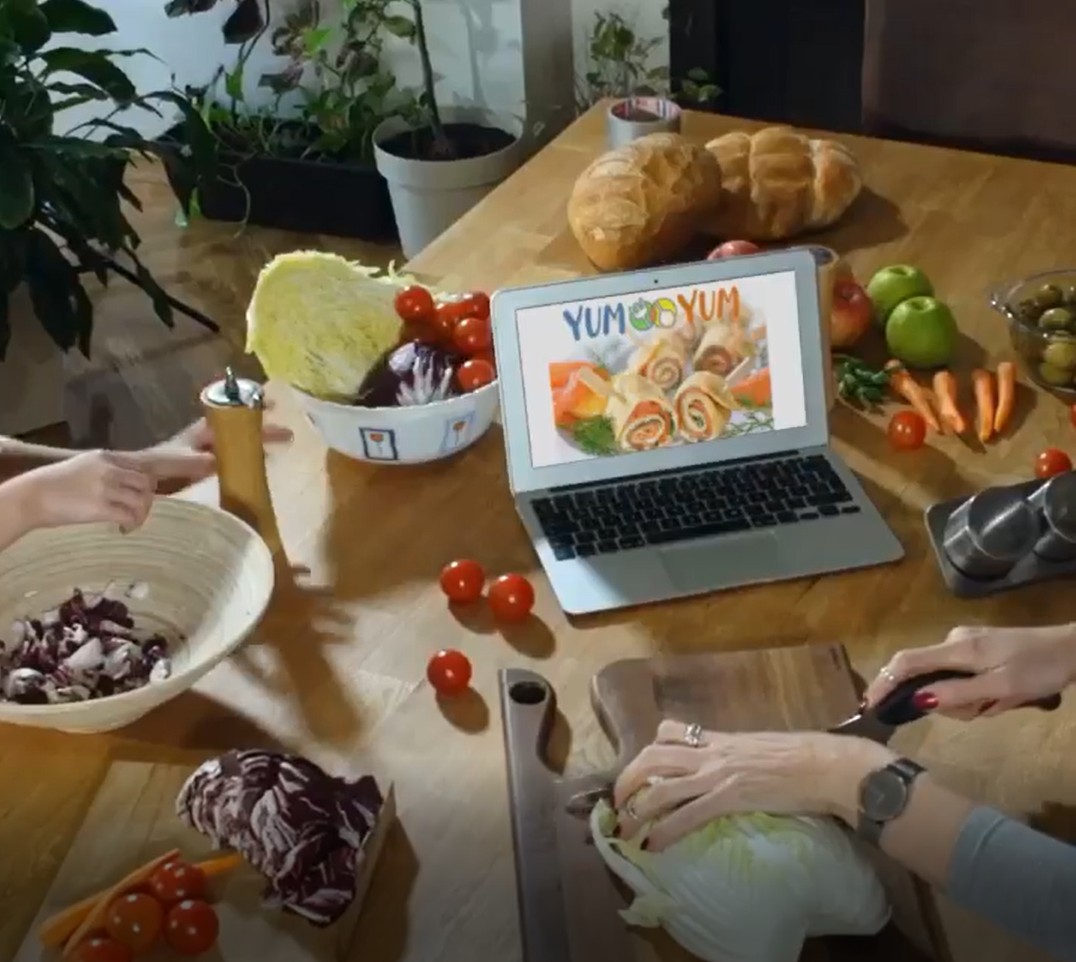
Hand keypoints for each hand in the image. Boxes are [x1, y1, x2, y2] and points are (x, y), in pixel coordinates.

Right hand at [5, 450, 155, 531]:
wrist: (31, 497)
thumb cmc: (51, 484)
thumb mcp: (80, 465)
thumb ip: (102, 469)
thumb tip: (120, 482)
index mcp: (104, 457)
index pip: (140, 466)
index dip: (146, 481)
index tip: (141, 493)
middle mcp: (109, 470)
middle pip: (146, 482)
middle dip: (148, 497)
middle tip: (139, 510)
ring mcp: (107, 489)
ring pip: (142, 500)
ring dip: (142, 513)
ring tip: (133, 521)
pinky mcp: (102, 508)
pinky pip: (130, 516)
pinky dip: (132, 524)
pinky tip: (124, 528)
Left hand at [136, 415, 293, 483]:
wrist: (139, 479)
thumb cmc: (156, 465)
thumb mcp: (177, 461)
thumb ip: (196, 460)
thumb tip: (219, 460)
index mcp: (202, 431)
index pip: (230, 415)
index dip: (250, 409)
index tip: (271, 406)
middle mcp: (207, 439)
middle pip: (240, 430)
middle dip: (263, 429)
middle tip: (287, 433)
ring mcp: (208, 454)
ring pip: (238, 443)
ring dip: (257, 444)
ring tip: (278, 447)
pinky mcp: (207, 470)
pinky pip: (234, 460)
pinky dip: (249, 460)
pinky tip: (258, 467)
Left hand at [612, 720, 894, 851]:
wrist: (825, 765)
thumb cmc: (804, 756)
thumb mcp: (761, 746)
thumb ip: (740, 752)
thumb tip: (736, 764)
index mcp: (721, 738)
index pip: (671, 730)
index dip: (650, 747)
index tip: (643, 768)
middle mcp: (712, 752)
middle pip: (652, 756)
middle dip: (628, 779)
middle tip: (620, 802)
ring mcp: (718, 774)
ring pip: (660, 787)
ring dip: (636, 810)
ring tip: (626, 829)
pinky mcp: (728, 798)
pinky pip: (686, 815)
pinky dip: (664, 832)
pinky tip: (653, 846)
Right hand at [863, 624, 1075, 718]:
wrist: (1073, 649)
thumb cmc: (1039, 668)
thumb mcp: (1002, 688)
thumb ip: (959, 694)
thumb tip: (918, 700)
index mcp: (956, 648)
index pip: (906, 662)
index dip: (884, 683)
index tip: (869, 706)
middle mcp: (953, 641)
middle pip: (926, 676)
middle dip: (948, 701)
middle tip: (987, 710)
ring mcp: (965, 643)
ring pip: (946, 680)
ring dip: (969, 700)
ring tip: (1003, 703)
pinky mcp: (977, 648)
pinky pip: (961, 676)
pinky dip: (975, 692)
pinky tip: (1002, 695)